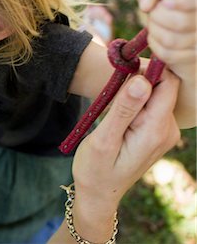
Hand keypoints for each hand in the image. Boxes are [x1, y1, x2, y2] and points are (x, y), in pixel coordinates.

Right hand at [71, 70, 179, 241]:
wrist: (99, 193)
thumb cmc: (95, 169)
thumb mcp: (104, 139)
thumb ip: (123, 109)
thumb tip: (143, 80)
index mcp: (155, 130)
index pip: (167, 85)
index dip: (148, 70)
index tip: (123, 71)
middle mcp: (167, 130)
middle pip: (163, 87)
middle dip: (139, 81)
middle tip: (111, 94)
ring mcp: (164, 132)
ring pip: (156, 95)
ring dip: (134, 93)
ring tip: (112, 107)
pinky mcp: (157, 132)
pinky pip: (151, 106)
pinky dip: (135, 103)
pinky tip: (118, 116)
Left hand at [135, 0, 195, 67]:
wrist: (175, 30)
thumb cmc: (166, 4)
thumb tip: (146, 5)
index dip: (182, 0)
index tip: (166, 0)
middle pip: (181, 23)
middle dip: (157, 17)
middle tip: (154, 13)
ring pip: (171, 41)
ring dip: (154, 31)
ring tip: (155, 25)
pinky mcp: (194, 57)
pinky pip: (168, 54)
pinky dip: (155, 45)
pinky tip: (157, 38)